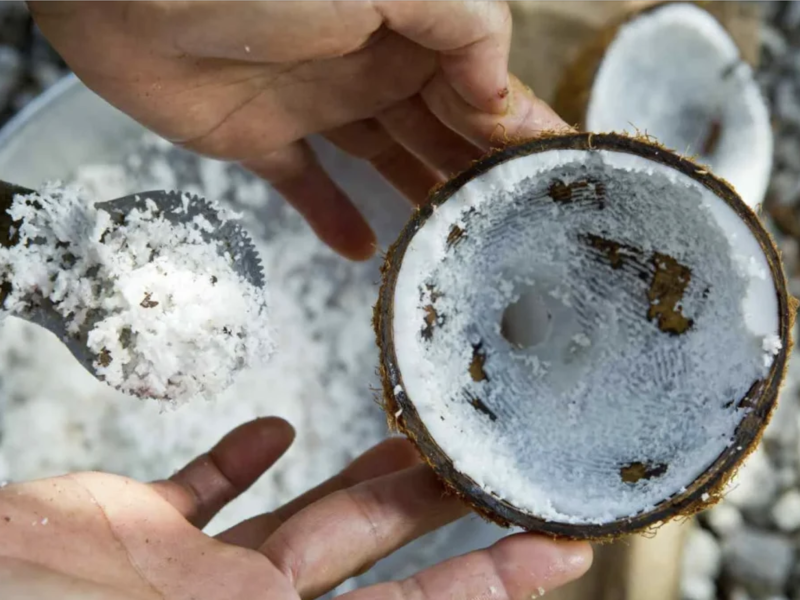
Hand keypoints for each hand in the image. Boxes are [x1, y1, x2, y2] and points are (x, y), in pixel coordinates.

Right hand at [0, 417, 590, 598]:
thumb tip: (305, 595)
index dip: (487, 585)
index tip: (556, 551)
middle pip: (368, 553)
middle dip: (438, 511)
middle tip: (502, 474)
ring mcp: (197, 573)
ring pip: (304, 516)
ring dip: (362, 479)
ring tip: (415, 443)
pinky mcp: (144, 534)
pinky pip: (212, 493)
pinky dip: (241, 461)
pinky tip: (277, 430)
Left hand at [28, 1, 567, 260]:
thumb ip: (462, 24)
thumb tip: (501, 90)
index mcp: (407, 23)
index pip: (481, 82)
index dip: (518, 126)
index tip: (554, 174)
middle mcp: (367, 61)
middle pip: (437, 127)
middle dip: (475, 171)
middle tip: (511, 228)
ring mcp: (314, 102)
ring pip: (384, 159)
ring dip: (418, 198)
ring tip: (452, 248)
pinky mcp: (259, 137)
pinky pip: (306, 182)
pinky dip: (332, 216)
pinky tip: (362, 250)